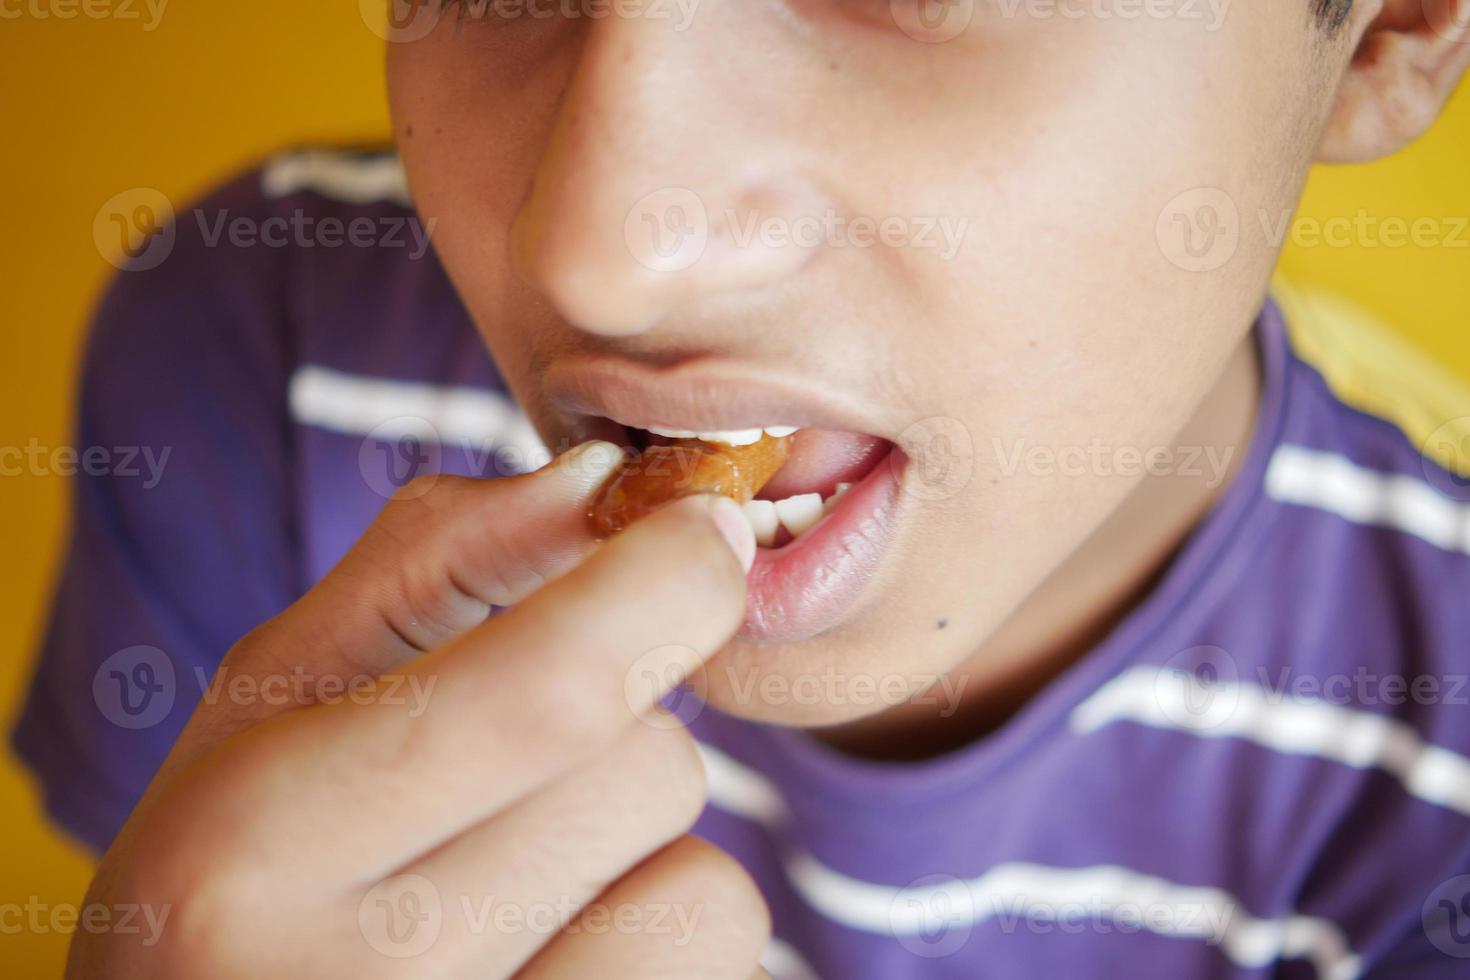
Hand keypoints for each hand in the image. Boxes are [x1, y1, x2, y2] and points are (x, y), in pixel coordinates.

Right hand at [69, 442, 770, 978]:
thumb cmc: (244, 871)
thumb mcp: (276, 703)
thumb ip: (424, 565)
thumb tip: (601, 479)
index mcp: (251, 846)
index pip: (549, 688)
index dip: (662, 585)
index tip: (706, 530)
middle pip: (648, 772)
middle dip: (625, 736)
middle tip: (516, 783)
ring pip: (705, 887)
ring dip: (648, 858)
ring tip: (520, 898)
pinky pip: (714, 970)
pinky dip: (663, 946)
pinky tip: (554, 961)